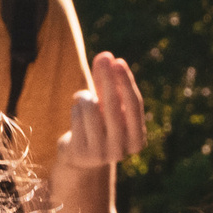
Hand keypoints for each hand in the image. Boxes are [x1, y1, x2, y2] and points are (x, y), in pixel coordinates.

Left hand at [55, 50, 146, 172]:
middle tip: (104, 58)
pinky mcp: (80, 152)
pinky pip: (76, 116)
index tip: (118, 61)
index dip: (126, 82)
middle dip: (108, 79)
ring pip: (91, 108)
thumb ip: (107, 81)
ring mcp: (101, 153)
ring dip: (85, 97)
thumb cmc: (100, 124)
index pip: (134, 105)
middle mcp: (122, 149)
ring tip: (84, 100)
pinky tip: (77, 115)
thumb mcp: (107, 104)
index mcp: (137, 140)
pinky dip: (76, 108)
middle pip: (114, 106)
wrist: (81, 157)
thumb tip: (106, 55)